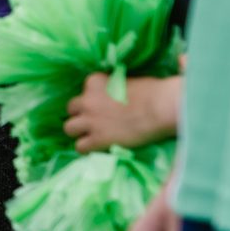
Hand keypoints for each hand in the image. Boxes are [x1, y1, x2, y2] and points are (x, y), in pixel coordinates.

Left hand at [66, 73, 182, 153]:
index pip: (85, 91)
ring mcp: (90, 120)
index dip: (94, 99)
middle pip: (71, 109)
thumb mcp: (125, 81)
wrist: (160, 108)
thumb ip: (113, 88)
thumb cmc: (152, 91)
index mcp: (94, 82)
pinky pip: (80, 147)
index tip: (106, 105)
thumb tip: (114, 95)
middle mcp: (87, 100)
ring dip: (79, 132)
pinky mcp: (98, 139)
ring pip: (69, 128)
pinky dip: (87, 149)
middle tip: (95, 121)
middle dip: (81, 115)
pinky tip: (98, 148)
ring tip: (93, 136)